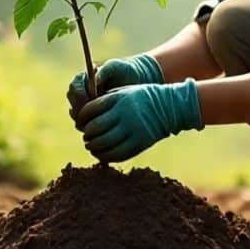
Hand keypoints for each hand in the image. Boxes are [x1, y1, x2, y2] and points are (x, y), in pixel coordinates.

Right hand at [66, 53, 163, 125]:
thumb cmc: (125, 70)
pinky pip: (86, 124)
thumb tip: (93, 81)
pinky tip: (102, 128)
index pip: (74, 87)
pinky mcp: (94, 116)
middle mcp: (82, 92)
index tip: (90, 99)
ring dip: (83, 121)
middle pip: (73, 103)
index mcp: (84, 78)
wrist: (137, 80)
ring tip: (96, 123)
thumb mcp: (116, 67)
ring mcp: (87, 105)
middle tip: (91, 115)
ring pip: (77, 115)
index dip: (79, 94)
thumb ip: (104, 71)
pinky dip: (91, 127)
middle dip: (79, 109)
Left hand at [76, 79, 203, 162]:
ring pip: (104, 143)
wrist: (169, 107)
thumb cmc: (142, 98)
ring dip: (93, 147)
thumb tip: (84, 117)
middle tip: (86, 136)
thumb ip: (105, 101)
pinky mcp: (139, 143)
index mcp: (118, 99)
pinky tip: (101, 154)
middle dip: (87, 134)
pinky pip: (117, 154)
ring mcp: (132, 130)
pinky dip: (105, 156)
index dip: (81, 117)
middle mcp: (124, 114)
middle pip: (95, 128)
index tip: (80, 122)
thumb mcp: (124, 92)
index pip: (90, 109)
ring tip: (91, 146)